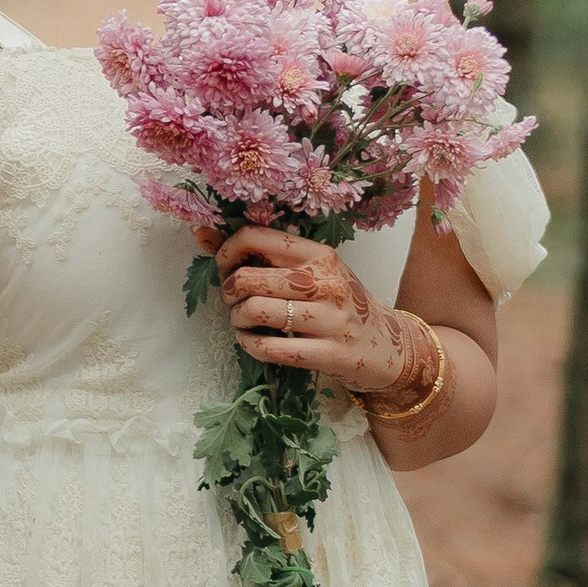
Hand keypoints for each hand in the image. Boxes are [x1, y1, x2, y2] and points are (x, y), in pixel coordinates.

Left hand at [212, 225, 414, 399]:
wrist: (387, 347)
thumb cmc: (338, 304)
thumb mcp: (309, 271)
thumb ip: (258, 253)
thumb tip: (200, 233)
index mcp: (319, 254)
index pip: (255, 236)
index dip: (226, 253)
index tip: (226, 268)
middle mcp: (327, 282)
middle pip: (248, 278)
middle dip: (228, 292)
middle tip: (236, 300)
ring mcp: (331, 319)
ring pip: (254, 311)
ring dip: (236, 320)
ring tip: (244, 322)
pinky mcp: (330, 354)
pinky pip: (269, 348)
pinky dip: (249, 345)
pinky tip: (253, 341)